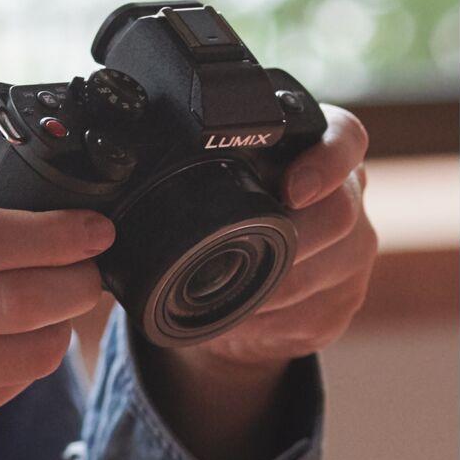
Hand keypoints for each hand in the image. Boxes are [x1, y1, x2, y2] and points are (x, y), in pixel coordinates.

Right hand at [0, 67, 112, 459]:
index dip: (53, 233)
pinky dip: (28, 362)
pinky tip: (21, 336)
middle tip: (95, 262)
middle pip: (17, 301)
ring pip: (23, 355)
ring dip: (61, 324)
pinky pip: (3, 390)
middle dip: (77, 281)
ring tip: (64, 297)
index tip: (95, 225)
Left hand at [131, 106, 376, 459]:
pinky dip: (270, 321)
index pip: (344, 137)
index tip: (291, 191)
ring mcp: (353, 252)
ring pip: (327, 269)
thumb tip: (107, 187)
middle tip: (243, 257)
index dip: (324, 162)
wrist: (233, 301)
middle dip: (289, 242)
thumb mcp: (198, 195)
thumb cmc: (213, 233)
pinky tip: (246, 319)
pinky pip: (313, 312)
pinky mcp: (343, 302)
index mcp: (313, 150)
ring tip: (233, 294)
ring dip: (273, 288)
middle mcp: (347, 195)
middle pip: (339, 214)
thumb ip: (179, 176)